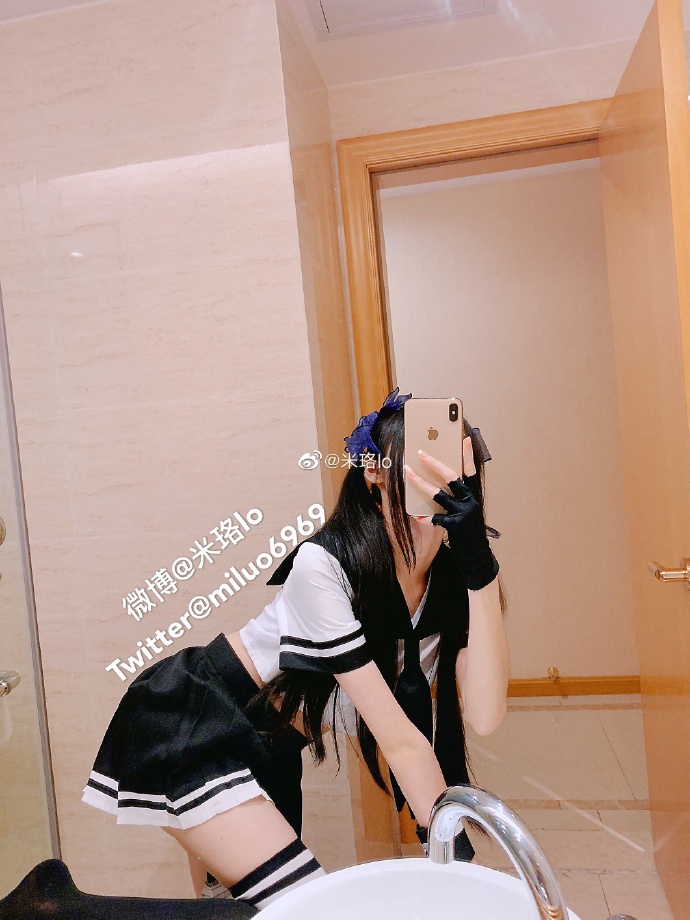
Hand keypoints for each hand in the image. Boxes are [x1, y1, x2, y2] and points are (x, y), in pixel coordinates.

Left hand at [405, 438, 497, 590]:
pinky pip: (435, 518)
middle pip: (452, 477)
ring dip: (421, 483)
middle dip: (435, 463)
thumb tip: (439, 478)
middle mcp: (470, 501)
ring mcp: (463, 513)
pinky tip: (413, 514)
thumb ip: (456, 496)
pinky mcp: (455, 527)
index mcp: (473, 494)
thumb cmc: (467, 530)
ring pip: (439, 494)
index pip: (470, 470)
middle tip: (420, 452)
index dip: (468, 454)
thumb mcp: (466, 510)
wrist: (477, 557)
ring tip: (407, 473)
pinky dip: (423, 516)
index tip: (464, 438)